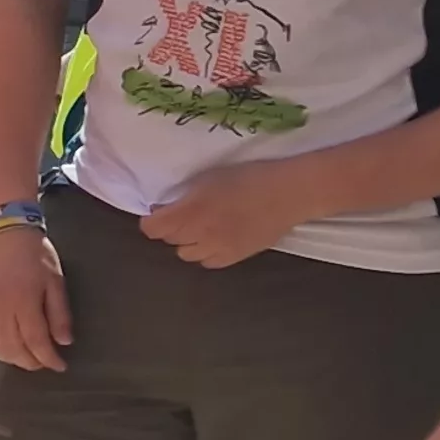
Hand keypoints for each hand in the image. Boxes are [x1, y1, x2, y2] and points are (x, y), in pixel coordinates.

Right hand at [0, 222, 72, 373]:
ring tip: (26, 357)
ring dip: (12, 358)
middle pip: (14, 349)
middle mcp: (0, 310)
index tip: (60, 365)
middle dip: (32, 362)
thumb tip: (64, 341)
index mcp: (24, 302)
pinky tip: (2, 347)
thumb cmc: (34, 254)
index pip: (36, 341)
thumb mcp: (55, 280)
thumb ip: (59, 313)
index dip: (49, 358)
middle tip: (45, 362)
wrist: (3, 232)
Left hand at [138, 159, 315, 269]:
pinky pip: (208, 262)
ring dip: (188, 242)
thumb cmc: (248, 178)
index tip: (158, 211)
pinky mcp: (236, 258)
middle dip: (171, 228)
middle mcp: (200, 235)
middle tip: (183, 214)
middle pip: (170, 240)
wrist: (288, 194)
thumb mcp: (208, 179)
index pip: (153, 228)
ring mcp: (218, 249)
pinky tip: (216, 240)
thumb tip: (164, 209)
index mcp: (191, 212)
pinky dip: (206, 253)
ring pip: (187, 254)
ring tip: (201, 228)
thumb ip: (184, 197)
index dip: (151, 220)